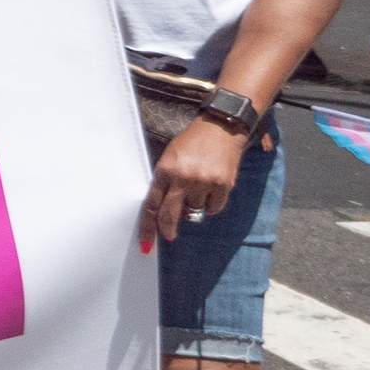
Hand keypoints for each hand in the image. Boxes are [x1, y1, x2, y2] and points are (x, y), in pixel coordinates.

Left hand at [144, 116, 247, 249]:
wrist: (221, 127)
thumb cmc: (192, 142)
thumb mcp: (170, 156)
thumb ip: (165, 181)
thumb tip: (162, 211)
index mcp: (165, 170)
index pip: (152, 204)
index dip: (148, 226)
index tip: (146, 242)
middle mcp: (183, 177)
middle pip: (170, 215)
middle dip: (168, 229)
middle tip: (169, 236)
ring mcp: (204, 182)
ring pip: (194, 212)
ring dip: (194, 207)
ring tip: (198, 188)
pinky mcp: (223, 185)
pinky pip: (213, 208)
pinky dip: (211, 204)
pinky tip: (211, 189)